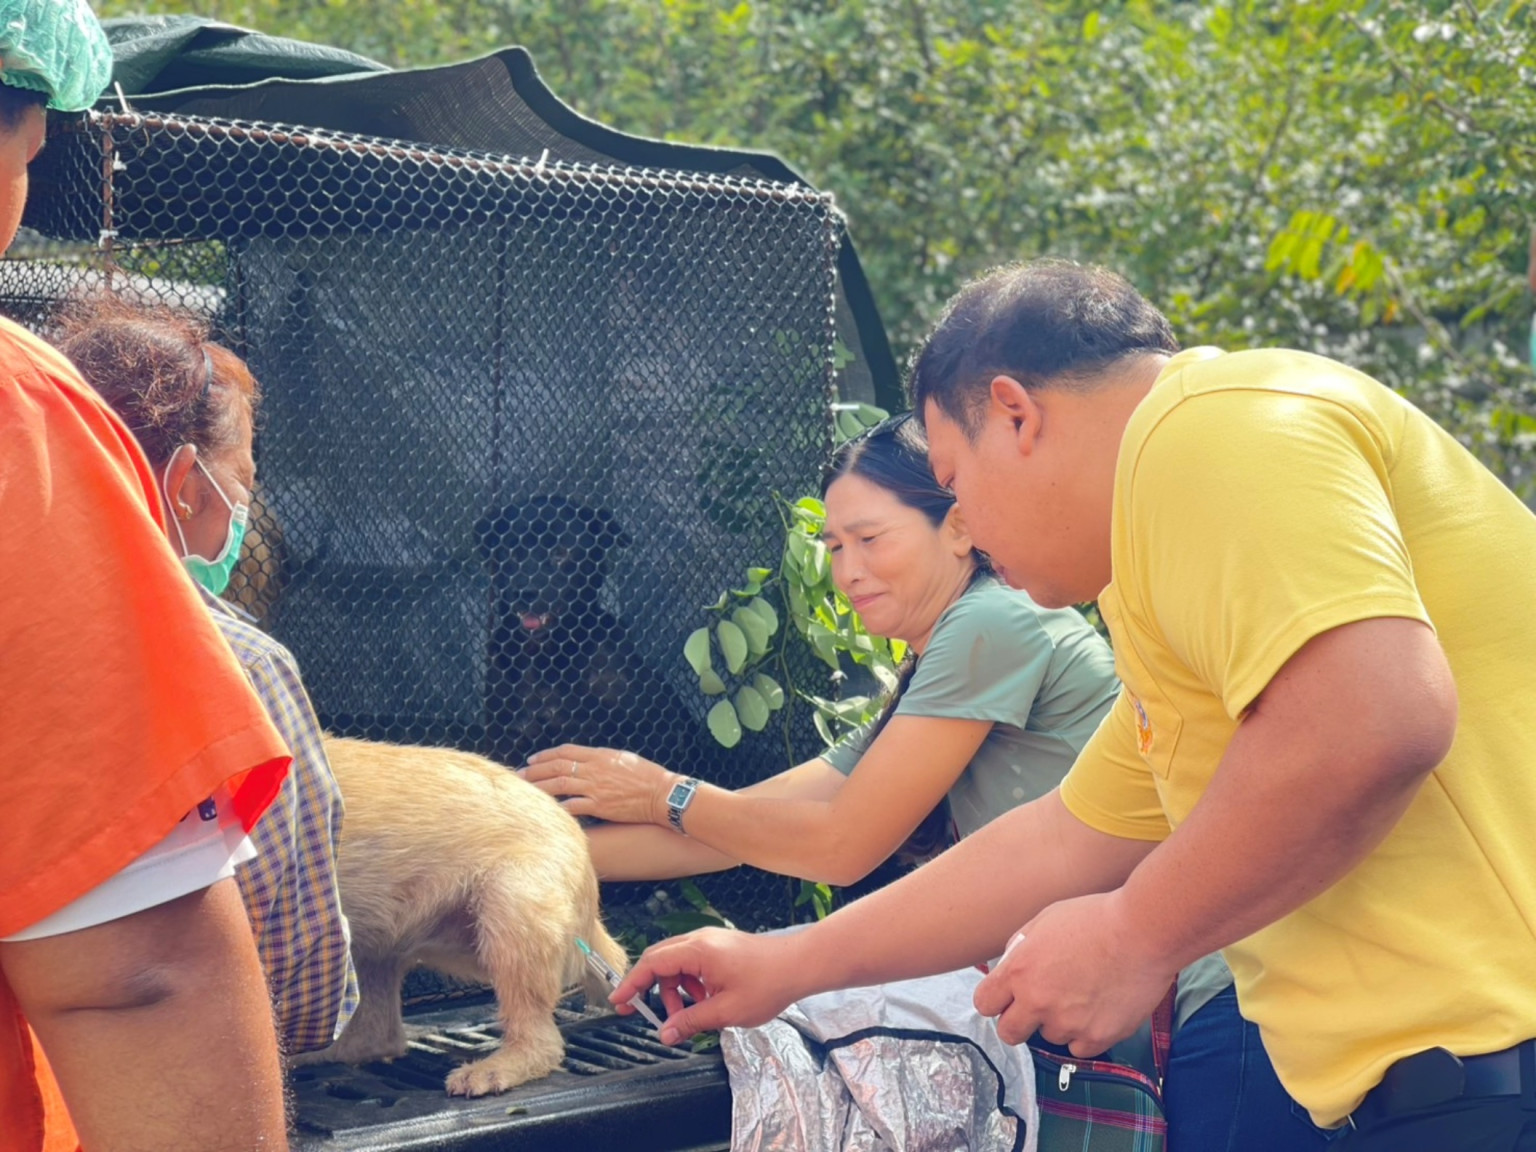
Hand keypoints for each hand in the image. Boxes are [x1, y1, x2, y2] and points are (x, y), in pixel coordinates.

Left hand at [522, 744, 677, 824]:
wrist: (662, 794)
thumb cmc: (647, 776)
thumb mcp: (623, 759)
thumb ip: (602, 759)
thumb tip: (587, 761)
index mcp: (599, 755)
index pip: (565, 751)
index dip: (546, 755)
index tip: (532, 759)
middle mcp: (594, 769)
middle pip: (556, 767)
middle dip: (535, 771)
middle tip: (518, 775)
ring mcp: (595, 788)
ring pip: (558, 785)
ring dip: (539, 787)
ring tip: (524, 791)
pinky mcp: (599, 806)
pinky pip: (572, 806)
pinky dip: (557, 807)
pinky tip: (544, 810)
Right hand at [611, 927, 808, 1044]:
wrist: (798, 965)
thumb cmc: (767, 983)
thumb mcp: (726, 1011)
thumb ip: (691, 1021)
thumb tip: (666, 1034)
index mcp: (697, 951)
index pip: (651, 964)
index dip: (631, 984)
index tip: (618, 1001)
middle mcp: (700, 939)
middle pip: (660, 960)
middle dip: (649, 988)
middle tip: (640, 1012)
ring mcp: (710, 941)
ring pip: (676, 963)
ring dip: (674, 989)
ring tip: (687, 1014)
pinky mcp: (720, 947)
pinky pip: (692, 963)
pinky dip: (690, 983)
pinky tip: (705, 1001)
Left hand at [972, 890, 1177, 1054]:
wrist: (1143, 931)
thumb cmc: (1096, 918)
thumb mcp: (1045, 920)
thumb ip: (1021, 948)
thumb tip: (1008, 965)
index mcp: (1019, 971)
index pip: (984, 1004)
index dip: (995, 1000)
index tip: (1006, 998)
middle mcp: (1037, 1001)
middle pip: (1008, 1033)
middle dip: (1018, 1022)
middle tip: (1038, 1006)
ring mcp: (1068, 1023)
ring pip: (1049, 1037)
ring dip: (1058, 1022)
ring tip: (1082, 994)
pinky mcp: (1098, 1037)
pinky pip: (1080, 1048)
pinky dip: (1085, 1034)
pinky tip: (1098, 1008)